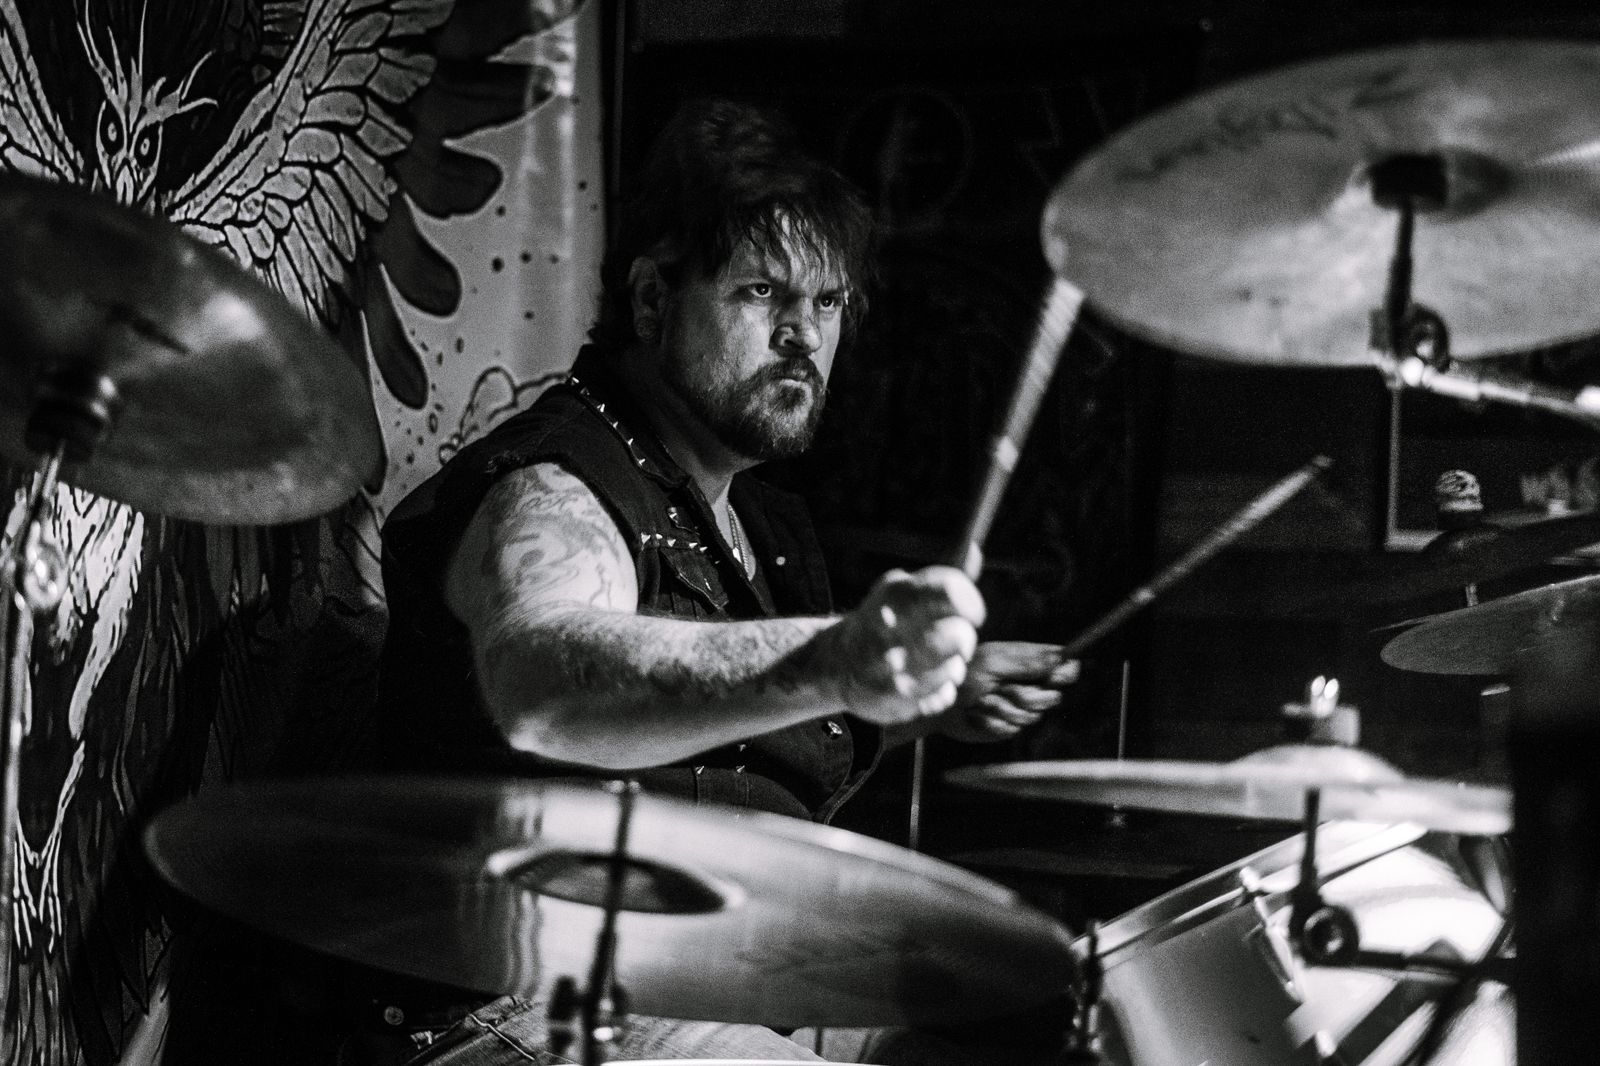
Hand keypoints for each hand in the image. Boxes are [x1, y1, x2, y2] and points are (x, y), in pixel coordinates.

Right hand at [828, 566, 984, 726]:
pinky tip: (925, 683)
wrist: (838, 662)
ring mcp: (889, 666)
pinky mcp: (892, 698)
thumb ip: (941, 579)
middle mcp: (889, 627)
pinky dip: (941, 690)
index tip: (973, 614)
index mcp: (895, 593)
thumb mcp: (903, 592)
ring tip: (937, 663)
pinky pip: (942, 694)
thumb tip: (974, 550)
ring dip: (953, 667)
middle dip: (963, 638)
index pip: (951, 590)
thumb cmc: (885, 623)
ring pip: (953, 668)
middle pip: (957, 633)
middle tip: (955, 641)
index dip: (971, 604)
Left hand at [938, 641, 1078, 742]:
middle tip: (1004, 690)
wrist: (938, 703)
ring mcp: (1018, 708)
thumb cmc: (963, 675)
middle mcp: (1027, 685)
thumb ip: (1028, 662)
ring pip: (1031, 716)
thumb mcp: (994, 663)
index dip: (1064, 673)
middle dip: (1028, 696)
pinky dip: (992, 721)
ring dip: (1003, 708)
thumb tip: (1062, 658)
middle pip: (1052, 697)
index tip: (1057, 677)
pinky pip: (1011, 728)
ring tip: (983, 700)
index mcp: (1026, 663)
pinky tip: (978, 714)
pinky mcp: (1007, 726)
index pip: (1061, 667)